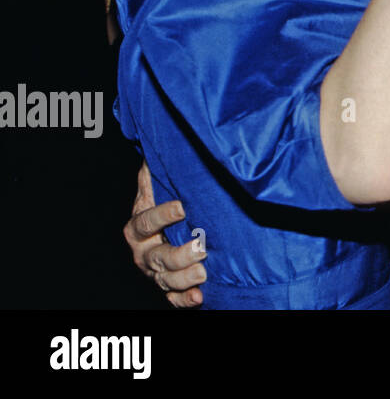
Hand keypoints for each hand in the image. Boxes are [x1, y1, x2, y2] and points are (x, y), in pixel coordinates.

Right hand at [124, 162, 204, 307]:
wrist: (169, 227)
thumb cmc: (168, 198)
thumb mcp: (160, 181)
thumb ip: (158, 167)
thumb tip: (163, 136)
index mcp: (138, 227)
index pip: (145, 222)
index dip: (161, 214)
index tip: (182, 206)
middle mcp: (144, 251)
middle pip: (157, 256)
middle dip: (179, 253)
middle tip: (201, 246)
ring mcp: (155, 271)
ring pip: (165, 279)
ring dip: (184, 277)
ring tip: (204, 271)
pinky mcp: (169, 286)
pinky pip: (172, 298)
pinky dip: (184, 300)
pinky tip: (199, 297)